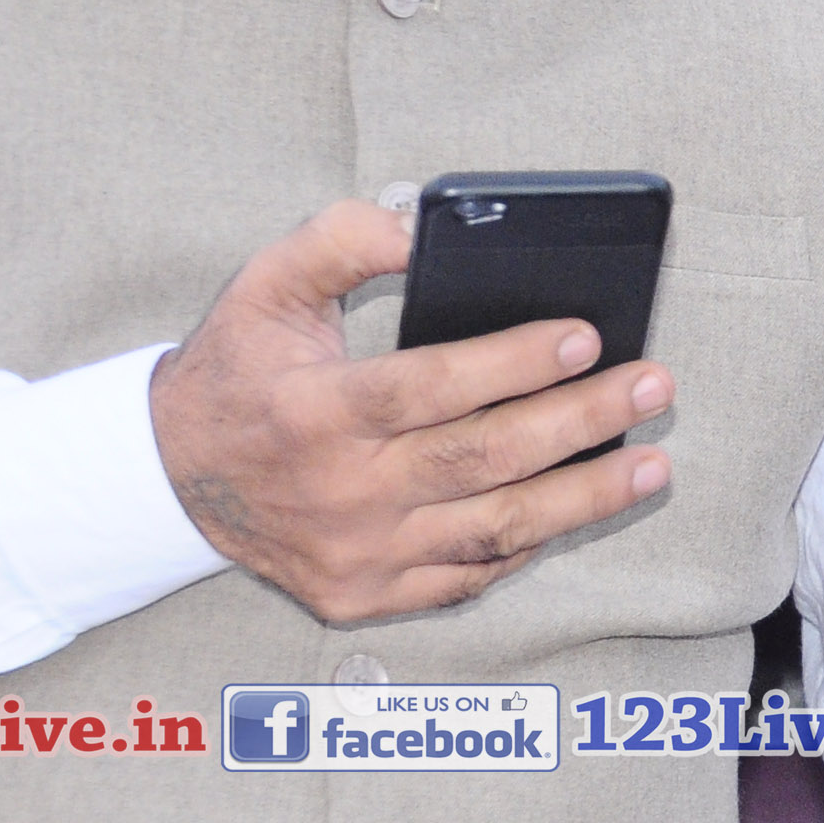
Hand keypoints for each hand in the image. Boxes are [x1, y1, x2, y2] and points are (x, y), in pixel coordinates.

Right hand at [145, 196, 675, 624]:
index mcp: (315, 413)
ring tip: (652, 463)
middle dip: (581, 422)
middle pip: (483, 460)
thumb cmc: (235, 374)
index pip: (433, 387)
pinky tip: (580, 509)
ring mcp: (357, 554)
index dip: (515, 363)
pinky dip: (529, 545)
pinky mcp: (364, 597)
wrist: (171, 479)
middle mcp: (340, 493)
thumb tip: (415, 225)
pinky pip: (467, 577)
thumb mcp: (264, 287)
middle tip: (651, 386)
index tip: (587, 336)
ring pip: (493, 530)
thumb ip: (338, 242)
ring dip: (583, 498)